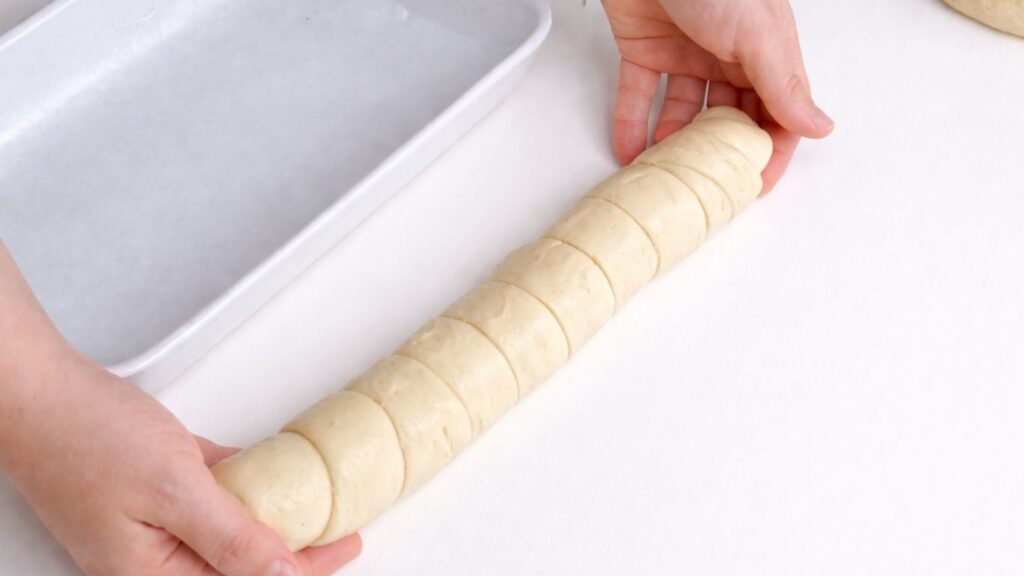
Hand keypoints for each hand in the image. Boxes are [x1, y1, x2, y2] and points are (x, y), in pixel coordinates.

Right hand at [0, 357, 360, 575]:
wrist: (40, 389)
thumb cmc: (83, 436)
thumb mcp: (173, 491)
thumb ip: (230, 537)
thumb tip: (283, 574)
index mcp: (152, 575)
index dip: (304, 569)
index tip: (346, 546)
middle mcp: (153, 558)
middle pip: (239, 562)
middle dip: (292, 549)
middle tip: (340, 527)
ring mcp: (153, 523)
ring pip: (230, 529)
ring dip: (272, 518)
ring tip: (318, 504)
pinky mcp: (153, 489)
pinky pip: (211, 497)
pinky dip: (244, 488)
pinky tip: (272, 478)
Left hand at [602, 0, 832, 192]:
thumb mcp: (758, 34)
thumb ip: (784, 84)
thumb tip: (819, 126)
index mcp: (764, 48)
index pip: (776, 110)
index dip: (769, 150)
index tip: (755, 187)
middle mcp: (727, 53)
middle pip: (729, 116)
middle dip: (719, 154)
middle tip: (707, 188)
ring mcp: (685, 51)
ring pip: (683, 111)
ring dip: (674, 144)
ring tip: (668, 176)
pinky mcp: (644, 48)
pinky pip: (639, 95)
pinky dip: (632, 124)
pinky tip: (631, 154)